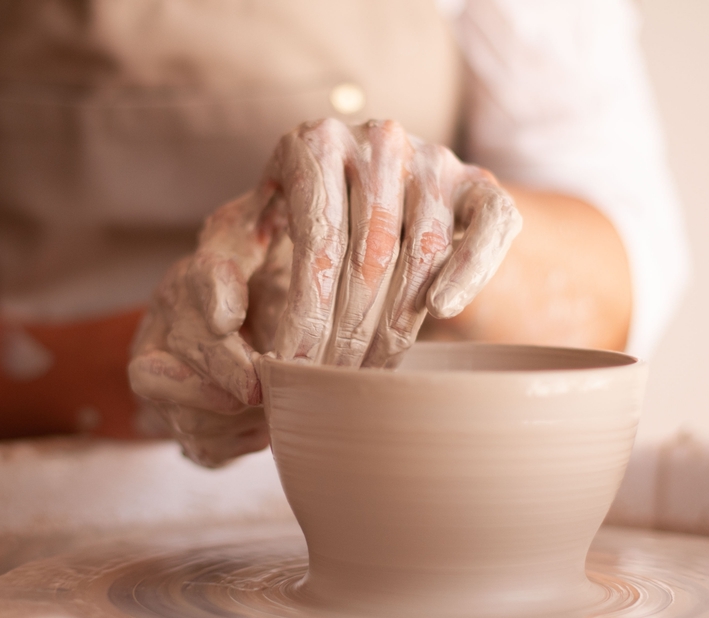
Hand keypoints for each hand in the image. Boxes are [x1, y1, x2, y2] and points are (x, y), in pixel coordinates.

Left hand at [129, 118, 521, 465]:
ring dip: (398, 324)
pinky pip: (488, 228)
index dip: (307, 315)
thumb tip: (221, 322)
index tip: (294, 371)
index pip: (316, 241)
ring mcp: (434, 159)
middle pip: (371, 254)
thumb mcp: (250, 228)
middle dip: (348, 333)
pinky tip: (444, 312)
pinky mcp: (478, 183)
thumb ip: (225, 260)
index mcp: (315, 144)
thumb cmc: (298, 217)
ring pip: (423, 252)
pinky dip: (471, 272)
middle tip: (331, 386)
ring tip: (370, 374)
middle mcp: (377, 140)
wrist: (376, 185)